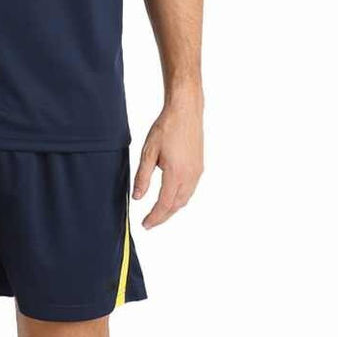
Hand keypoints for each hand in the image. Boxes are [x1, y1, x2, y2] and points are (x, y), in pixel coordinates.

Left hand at [133, 90, 203, 228]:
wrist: (185, 111)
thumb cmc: (166, 128)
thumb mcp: (148, 152)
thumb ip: (143, 176)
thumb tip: (137, 197)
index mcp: (176, 175)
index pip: (164, 204)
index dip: (154, 217)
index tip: (145, 224)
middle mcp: (190, 177)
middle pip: (176, 205)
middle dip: (163, 216)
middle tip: (150, 222)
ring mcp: (197, 172)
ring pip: (185, 199)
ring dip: (172, 208)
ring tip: (159, 212)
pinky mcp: (199, 167)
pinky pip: (190, 190)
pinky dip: (180, 198)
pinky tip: (172, 196)